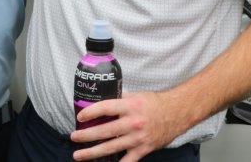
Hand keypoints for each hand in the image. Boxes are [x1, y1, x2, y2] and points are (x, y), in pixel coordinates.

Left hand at [70, 92, 192, 161]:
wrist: (177, 113)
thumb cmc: (155, 103)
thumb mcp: (135, 96)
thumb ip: (119, 99)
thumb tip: (101, 101)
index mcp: (130, 106)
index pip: (105, 108)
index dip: (91, 112)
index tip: (80, 117)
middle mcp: (133, 123)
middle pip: (105, 131)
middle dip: (86, 136)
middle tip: (74, 137)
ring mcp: (138, 138)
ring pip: (111, 148)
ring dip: (93, 152)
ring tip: (79, 155)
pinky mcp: (143, 149)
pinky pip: (127, 161)